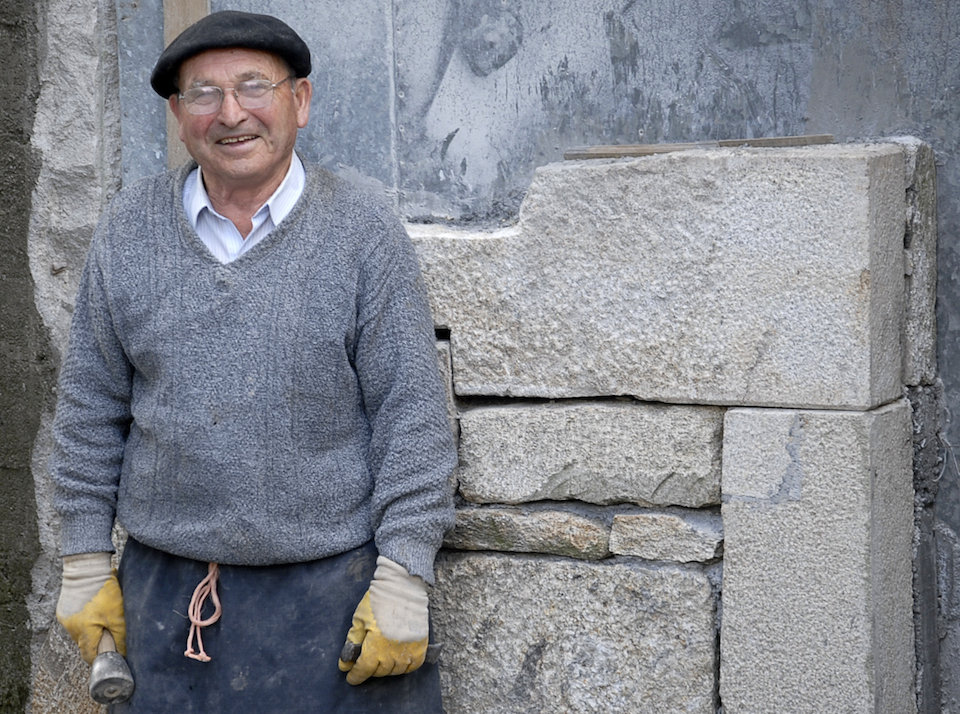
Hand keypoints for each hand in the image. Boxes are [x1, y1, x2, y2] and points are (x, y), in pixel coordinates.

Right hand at [55, 552, 125, 663]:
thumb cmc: (104, 593)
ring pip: (80, 632)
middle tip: (109, 635)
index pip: (89, 656)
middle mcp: (72, 629)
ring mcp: (66, 619)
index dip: (100, 658)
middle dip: (97, 642)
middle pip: (85, 644)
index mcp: (84, 633)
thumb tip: (123, 653)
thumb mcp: (117, 616)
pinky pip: (75, 620)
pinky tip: (93, 609)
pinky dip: (84, 619)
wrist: (87, 570)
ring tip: (102, 619)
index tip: (110, 656)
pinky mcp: (64, 609)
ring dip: (90, 629)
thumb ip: (120, 637)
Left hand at [338, 556, 428, 684]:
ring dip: (386, 668)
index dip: (355, 676)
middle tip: (365, 663)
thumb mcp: (359, 619)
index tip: (350, 677)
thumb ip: (353, 642)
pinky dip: (404, 666)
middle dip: (369, 669)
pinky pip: (413, 665)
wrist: (402, 585)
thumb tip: (345, 663)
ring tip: (380, 660)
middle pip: (379, 671)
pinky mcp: (421, 644)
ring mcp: (409, 649)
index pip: (363, 670)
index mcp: (375, 645)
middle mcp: (393, 651)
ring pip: (395, 670)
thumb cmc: (378, 600)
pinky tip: (397, 660)